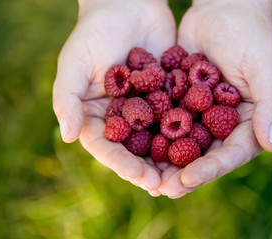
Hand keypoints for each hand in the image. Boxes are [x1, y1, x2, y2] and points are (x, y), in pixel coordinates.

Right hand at [53, 0, 175, 195]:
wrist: (129, 4)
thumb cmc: (95, 31)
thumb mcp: (74, 63)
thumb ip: (68, 100)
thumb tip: (68, 137)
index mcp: (97, 113)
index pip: (107, 146)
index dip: (123, 164)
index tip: (141, 178)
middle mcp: (123, 115)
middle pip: (135, 149)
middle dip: (150, 168)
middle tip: (167, 186)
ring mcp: (147, 107)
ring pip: (159, 138)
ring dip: (172, 158)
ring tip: (186, 177)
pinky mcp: (169, 94)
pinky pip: (179, 115)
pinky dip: (190, 131)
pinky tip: (203, 146)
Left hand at [158, 0, 271, 197]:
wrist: (224, 9)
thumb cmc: (251, 35)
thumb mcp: (267, 68)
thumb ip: (270, 105)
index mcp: (248, 121)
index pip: (231, 153)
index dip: (210, 168)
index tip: (187, 180)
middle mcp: (225, 123)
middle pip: (204, 155)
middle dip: (183, 173)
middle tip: (160, 189)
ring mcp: (201, 113)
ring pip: (182, 144)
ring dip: (164, 160)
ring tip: (144, 177)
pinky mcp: (181, 100)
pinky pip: (166, 120)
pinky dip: (152, 134)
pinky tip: (134, 147)